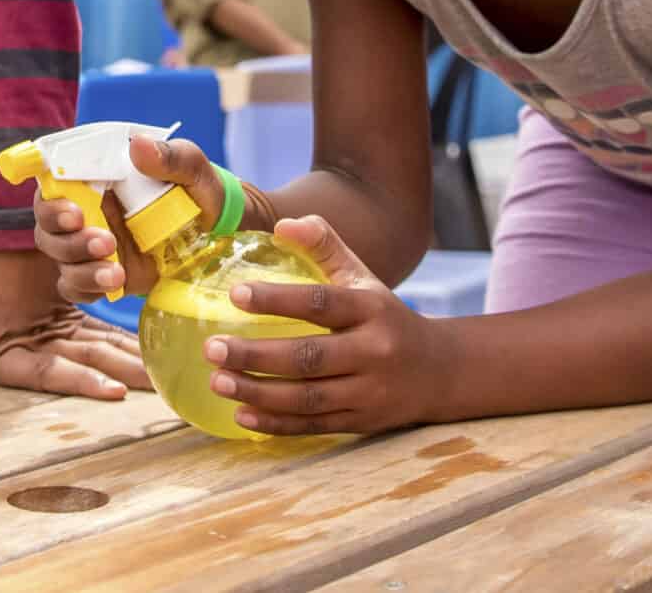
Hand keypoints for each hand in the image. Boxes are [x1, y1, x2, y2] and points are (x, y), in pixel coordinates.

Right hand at [0, 246, 149, 400]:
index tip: (112, 391)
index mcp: (9, 360)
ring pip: (99, 332)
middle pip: (86, 360)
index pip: (49, 374)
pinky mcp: (79, 298)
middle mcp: (40, 348)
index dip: (80, 382)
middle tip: (156, 379)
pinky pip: (105, 307)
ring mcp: (63, 324)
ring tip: (147, 335)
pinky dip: (126, 315)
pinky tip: (155, 327)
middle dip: (121, 367)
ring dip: (123, 333)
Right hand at [33, 131, 231, 303]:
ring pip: (60, 259)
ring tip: (116, 272)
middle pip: (47, 226)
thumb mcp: (190, 166)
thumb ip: (168, 156)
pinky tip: (113, 285)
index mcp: (94, 177)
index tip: (73, 212)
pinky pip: (76, 286)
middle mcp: (84, 209)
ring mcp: (91, 244)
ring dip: (81, 267)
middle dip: (65, 237)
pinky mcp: (101, 271)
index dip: (51, 200)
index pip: (52, 182)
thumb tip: (139, 145)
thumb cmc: (196, 187)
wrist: (216, 228)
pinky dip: (87, 288)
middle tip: (104, 240)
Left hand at [203, 214, 446, 437]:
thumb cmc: (384, 315)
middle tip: (212, 347)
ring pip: (308, 397)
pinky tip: (242, 416)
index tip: (235, 294)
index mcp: (371, 308)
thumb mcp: (363, 276)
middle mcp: (373, 351)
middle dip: (256, 355)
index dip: (277, 299)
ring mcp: (369, 392)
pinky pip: (314, 425)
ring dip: (259, 392)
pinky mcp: (362, 423)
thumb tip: (281, 225)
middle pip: (309, 357)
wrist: (439, 370)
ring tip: (217, 381)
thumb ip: (324, 244)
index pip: (321, 303)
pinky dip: (277, 424)